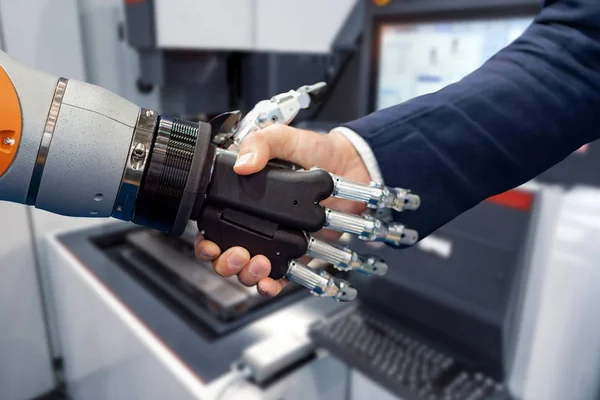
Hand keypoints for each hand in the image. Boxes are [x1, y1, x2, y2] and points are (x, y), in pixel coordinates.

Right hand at [195, 125, 370, 295]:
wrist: (353, 165)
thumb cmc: (316, 150)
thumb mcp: (284, 137)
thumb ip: (261, 143)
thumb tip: (241, 165)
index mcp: (243, 198)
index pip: (212, 225)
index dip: (206, 240)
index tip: (210, 244)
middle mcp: (255, 222)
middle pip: (226, 254)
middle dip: (225, 263)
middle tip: (238, 255)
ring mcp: (276, 240)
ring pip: (249, 269)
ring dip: (247, 274)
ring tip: (259, 265)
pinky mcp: (297, 252)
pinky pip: (280, 276)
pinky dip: (272, 285)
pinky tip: (271, 284)